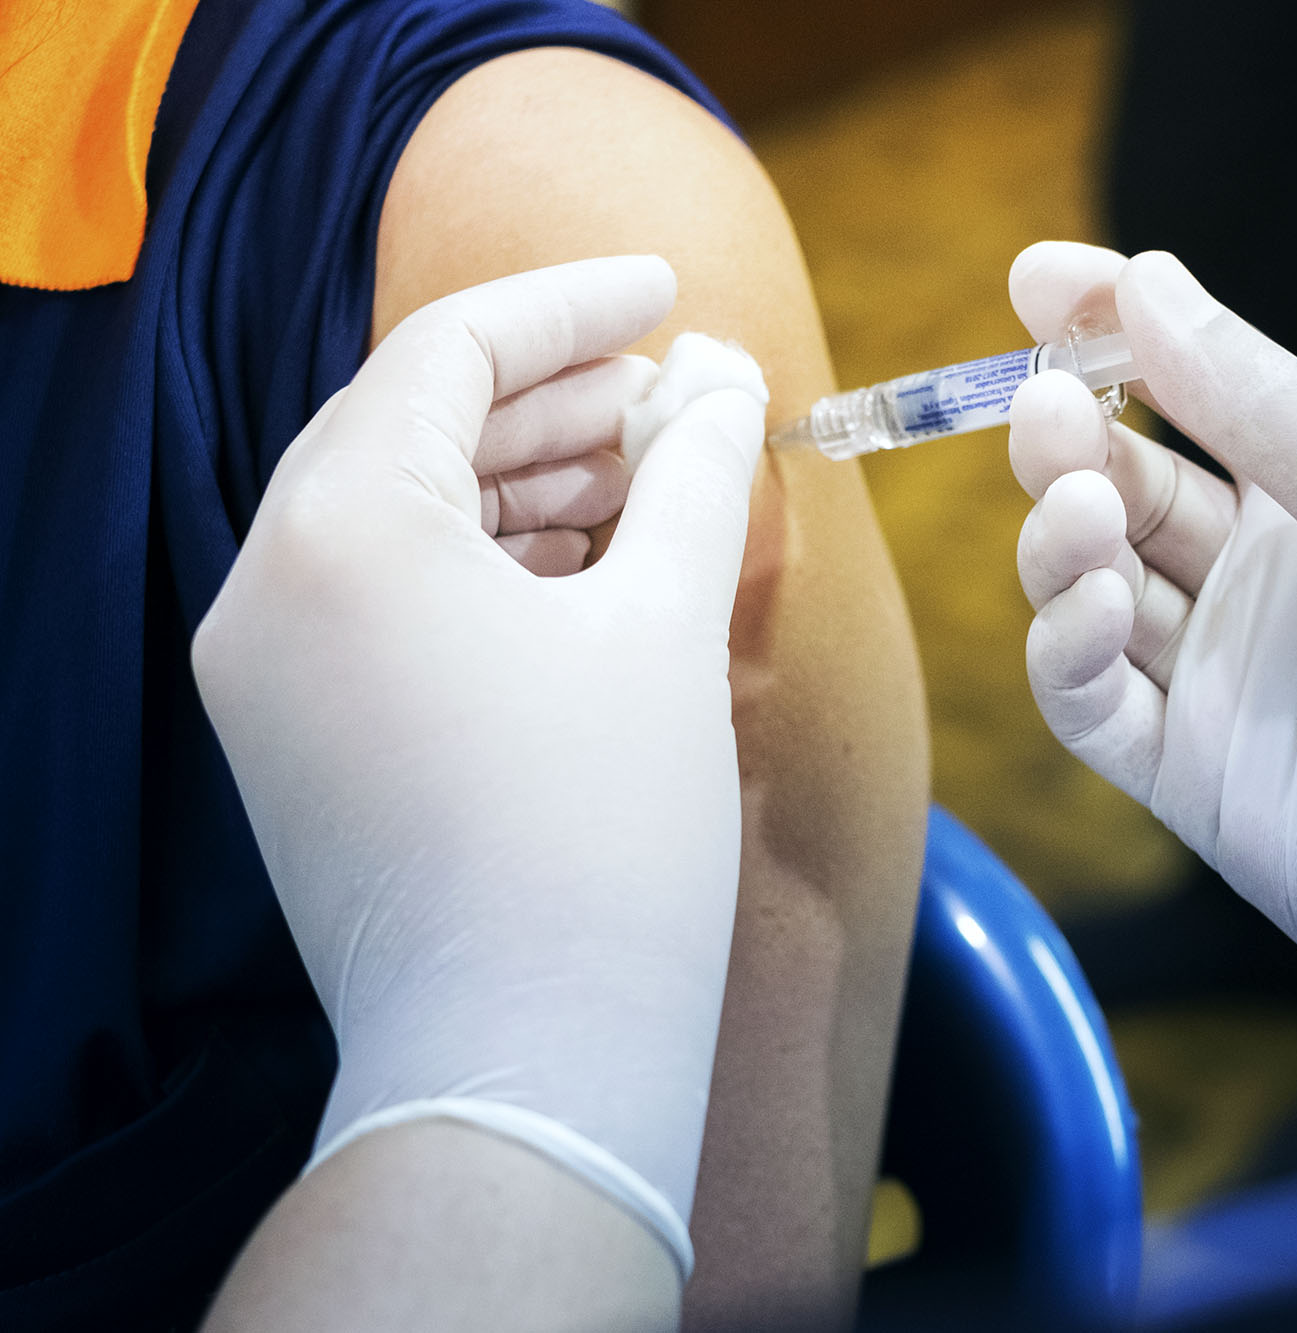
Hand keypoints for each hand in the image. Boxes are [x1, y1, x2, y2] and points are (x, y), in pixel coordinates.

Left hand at [193, 256, 770, 1274]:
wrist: (529, 1062)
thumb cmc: (604, 837)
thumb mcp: (662, 624)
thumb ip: (690, 473)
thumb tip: (723, 380)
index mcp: (336, 531)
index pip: (448, 352)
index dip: (573, 305)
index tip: (668, 286)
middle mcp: (266, 588)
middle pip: (409, 426)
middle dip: (552, 397)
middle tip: (676, 391)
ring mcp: (266, 674)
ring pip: (395, 516)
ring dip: (520, 478)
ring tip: (649, 472)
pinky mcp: (294, 741)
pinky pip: (381, 602)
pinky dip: (482, 565)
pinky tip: (588, 563)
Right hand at [1009, 242, 1296, 1163]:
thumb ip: (1262, 406)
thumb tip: (1151, 280)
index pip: (1197, 395)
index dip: (1113, 332)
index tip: (1036, 276)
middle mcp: (1270, 582)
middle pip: (1125, 490)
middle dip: (1070, 441)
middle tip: (1042, 409)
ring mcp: (1227, 682)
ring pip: (1093, 590)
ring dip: (1063, 542)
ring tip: (1079, 513)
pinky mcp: (1195, 780)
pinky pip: (1093, 705)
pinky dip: (1072, 651)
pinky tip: (1103, 613)